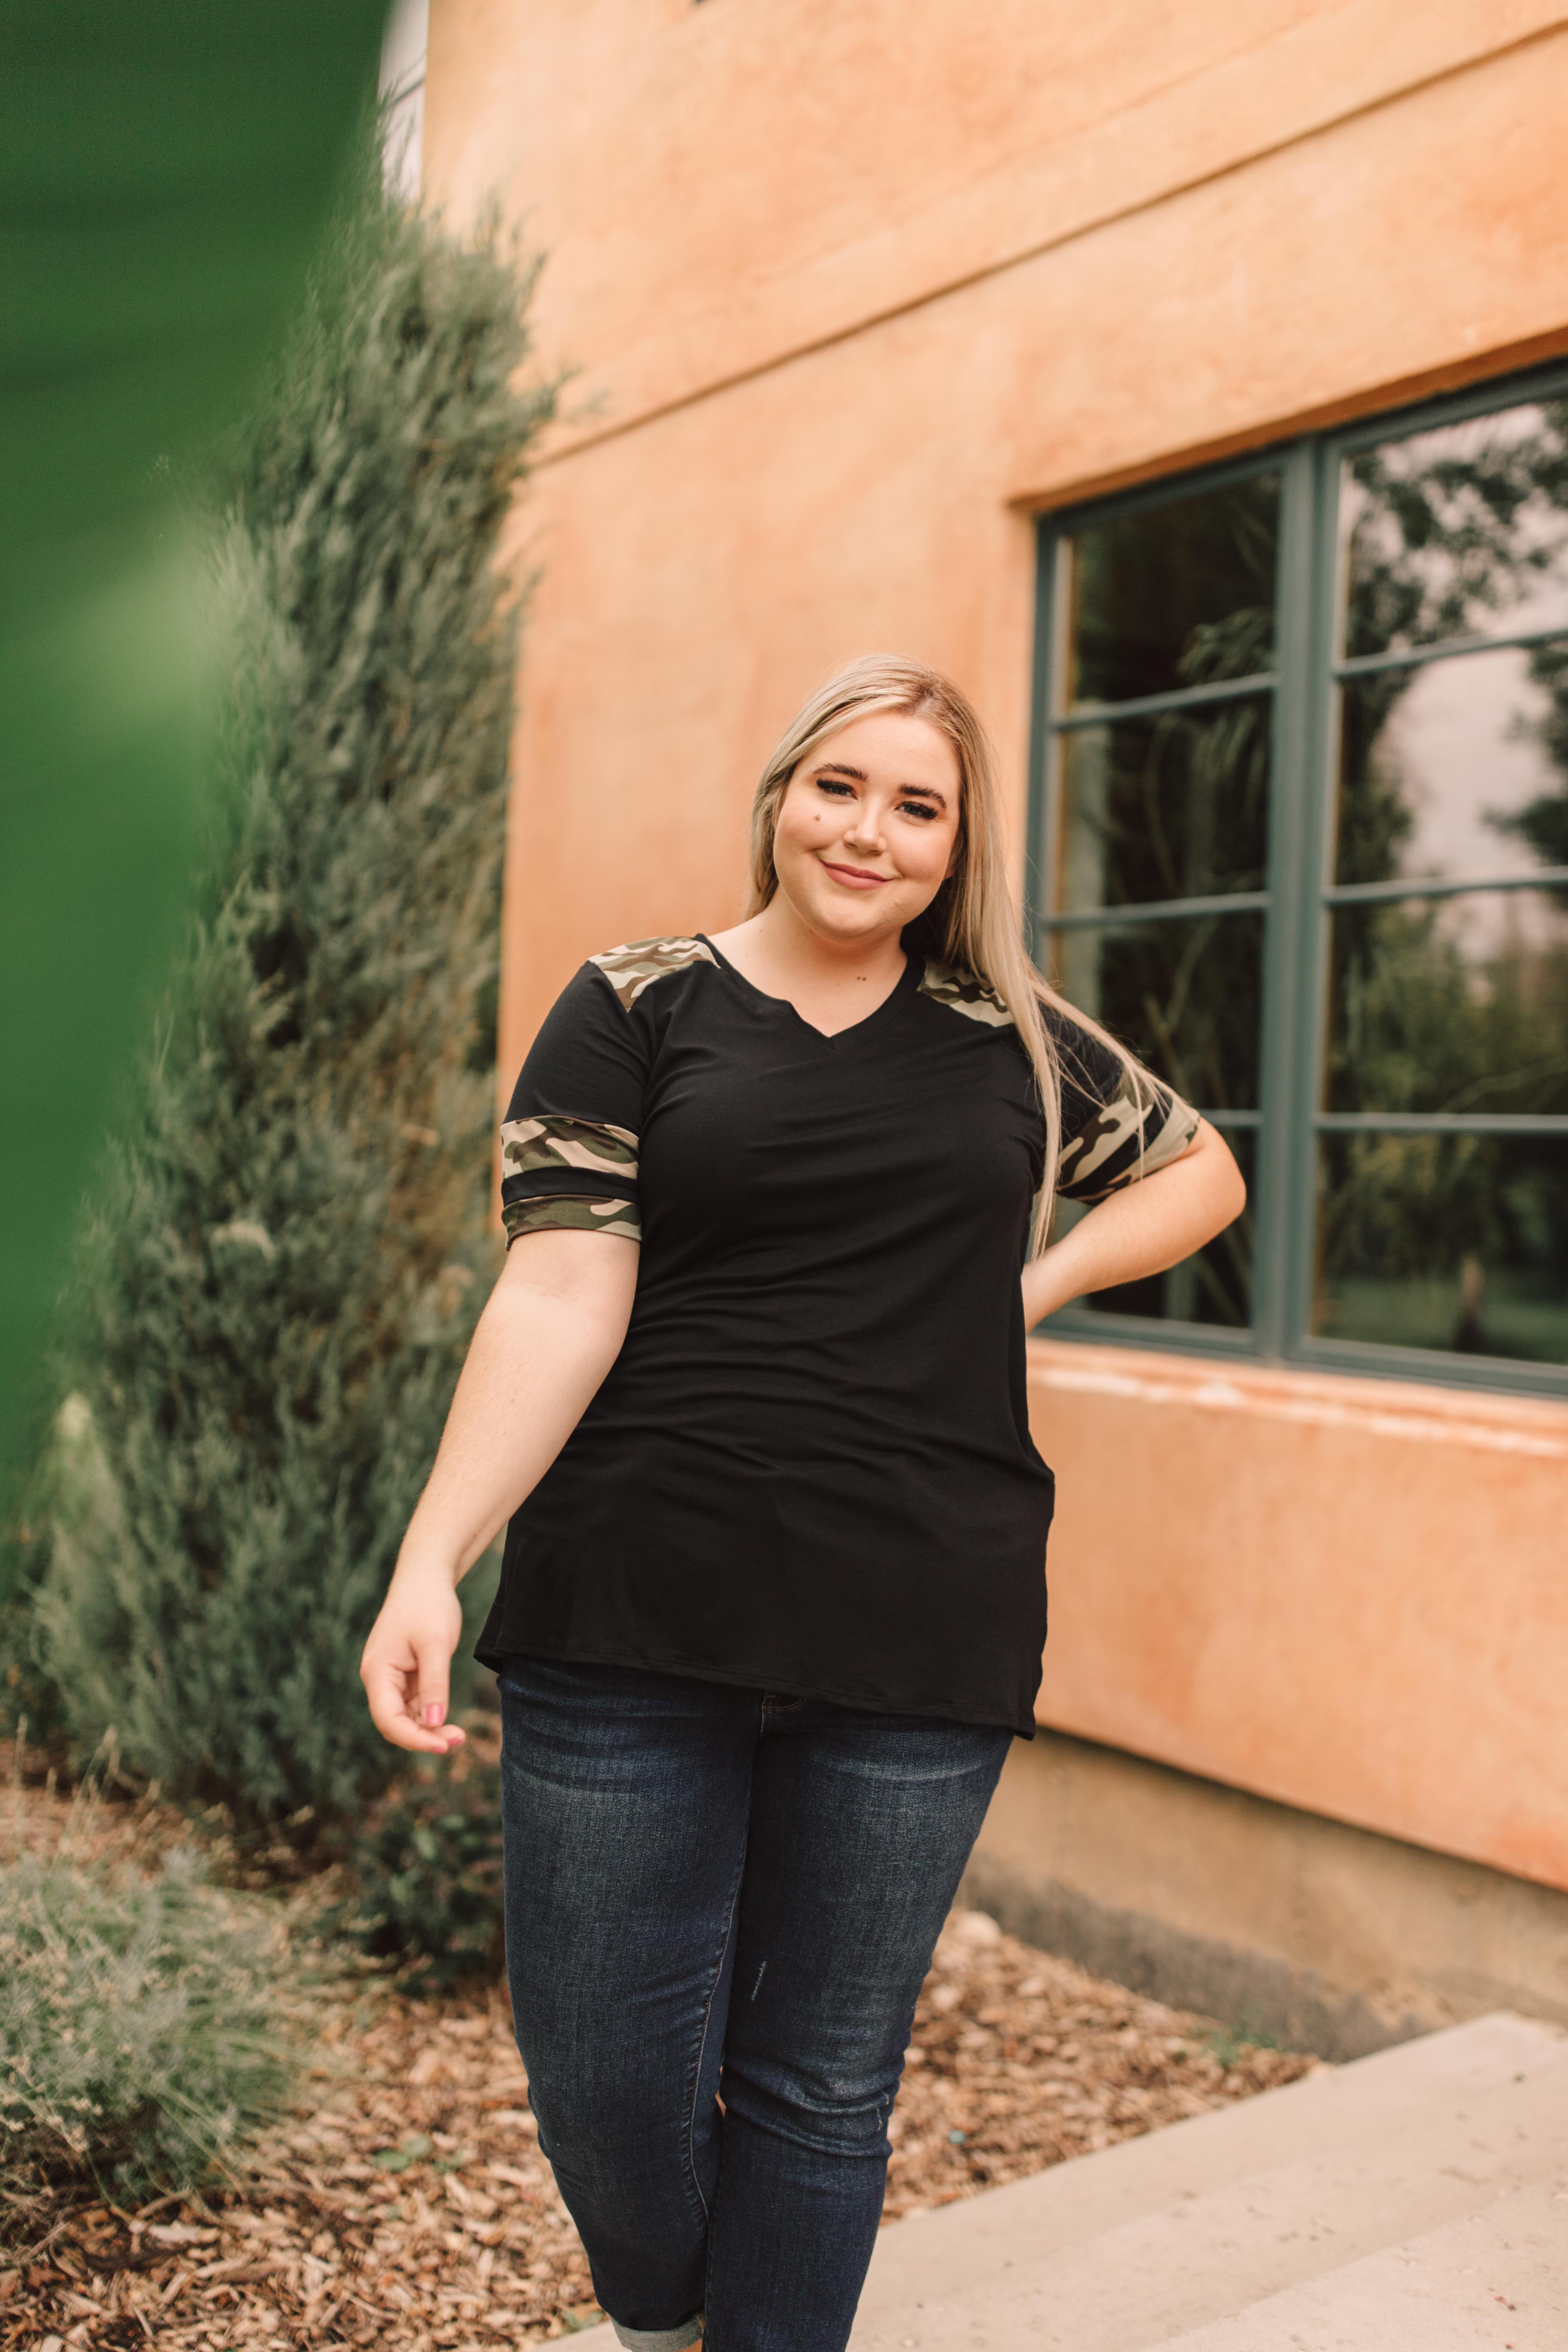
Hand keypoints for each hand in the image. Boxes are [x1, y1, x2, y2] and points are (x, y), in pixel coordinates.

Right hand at [360, 1565, 467, 1754]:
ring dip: (428, 1730)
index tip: (444, 1745)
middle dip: (423, 1738)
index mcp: (377, 1672)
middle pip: (395, 1723)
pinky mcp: (405, 1676)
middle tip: (458, 1740)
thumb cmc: (428, 1604)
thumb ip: (434, 1683)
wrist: (426, 1577)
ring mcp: (391, 1679)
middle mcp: (379, 1679)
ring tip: (458, 1735)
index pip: (388, 1719)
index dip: (414, 1738)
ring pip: (405, 1718)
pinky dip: (429, 1716)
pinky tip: (447, 1721)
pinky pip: (413, 1706)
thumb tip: (434, 1723)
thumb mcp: (436, 1644)